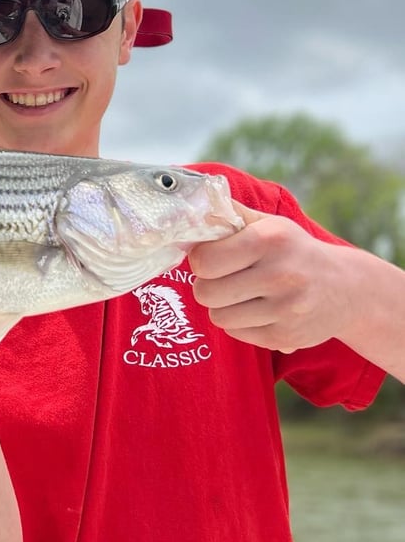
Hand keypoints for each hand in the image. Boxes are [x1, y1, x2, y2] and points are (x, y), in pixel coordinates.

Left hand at [189, 202, 349, 353]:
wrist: (347, 289)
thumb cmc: (293, 251)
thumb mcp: (269, 225)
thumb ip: (229, 214)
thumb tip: (193, 204)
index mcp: (270, 240)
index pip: (204, 261)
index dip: (202, 260)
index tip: (213, 258)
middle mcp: (280, 274)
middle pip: (205, 293)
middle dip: (208, 286)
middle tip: (224, 279)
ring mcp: (286, 309)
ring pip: (218, 317)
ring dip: (223, 307)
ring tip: (243, 295)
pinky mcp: (285, 338)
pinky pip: (236, 333)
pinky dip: (241, 324)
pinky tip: (260, 310)